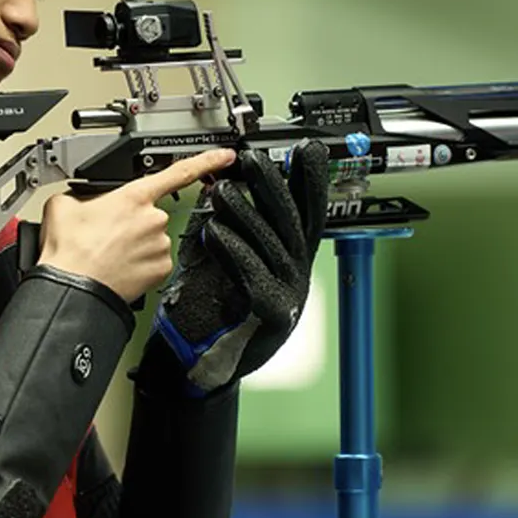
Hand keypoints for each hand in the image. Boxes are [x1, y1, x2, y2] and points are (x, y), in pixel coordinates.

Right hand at [36, 148, 237, 302]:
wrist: (73, 288)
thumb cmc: (69, 252)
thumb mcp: (62, 206)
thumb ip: (80, 194)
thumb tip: (79, 198)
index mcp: (134, 197)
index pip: (179, 172)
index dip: (207, 161)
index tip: (225, 156)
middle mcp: (153, 218)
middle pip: (151, 214)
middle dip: (133, 223)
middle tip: (107, 236)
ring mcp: (160, 245)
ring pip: (153, 239)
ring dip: (136, 245)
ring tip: (108, 254)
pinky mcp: (161, 269)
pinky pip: (156, 261)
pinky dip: (141, 264)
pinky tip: (120, 267)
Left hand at [149, 141, 329, 394]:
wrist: (208, 365)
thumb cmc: (223, 315)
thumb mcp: (243, 266)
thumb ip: (250, 233)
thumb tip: (241, 189)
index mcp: (294, 260)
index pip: (309, 213)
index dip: (309, 181)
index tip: (304, 151)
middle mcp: (297, 274)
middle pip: (292, 222)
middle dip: (274, 187)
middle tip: (254, 161)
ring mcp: (288, 294)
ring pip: (272, 244)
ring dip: (248, 213)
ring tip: (225, 190)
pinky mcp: (270, 314)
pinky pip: (252, 274)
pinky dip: (234, 251)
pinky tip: (217, 232)